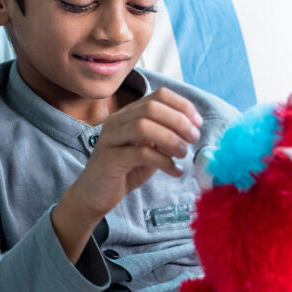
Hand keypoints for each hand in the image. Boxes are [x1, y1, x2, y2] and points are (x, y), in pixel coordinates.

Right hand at [52, 88, 202, 261]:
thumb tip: (190, 131)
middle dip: (179, 121)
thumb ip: (165, 139)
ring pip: (143, 126)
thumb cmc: (124, 171)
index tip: (197, 123)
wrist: (94, 195)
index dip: (182, 106)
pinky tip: (174, 171)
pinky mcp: (109, 159)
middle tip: (193, 138)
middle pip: (152, 107)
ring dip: (170, 138)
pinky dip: (163, 161)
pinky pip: (140, 153)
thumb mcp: (149, 150)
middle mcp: (117, 121)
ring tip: (183, 154)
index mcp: (128, 114)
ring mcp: (110, 139)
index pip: (158, 95)